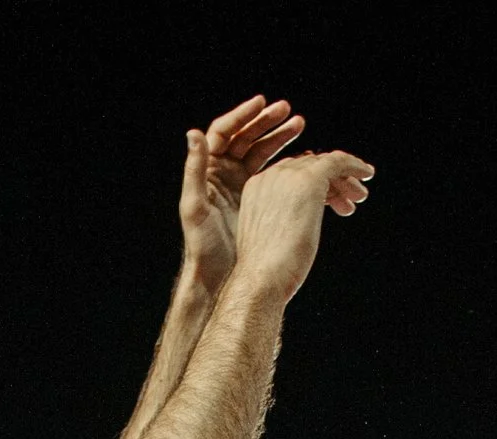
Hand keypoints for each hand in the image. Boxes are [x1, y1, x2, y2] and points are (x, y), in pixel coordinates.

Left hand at [180, 95, 306, 284]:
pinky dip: (286, 162)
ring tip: (300, 125)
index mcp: (208, 170)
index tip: (262, 103)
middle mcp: (224, 173)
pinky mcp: (255, 199)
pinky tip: (302, 158)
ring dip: (280, 138)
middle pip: (246, 138)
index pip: (225, 132)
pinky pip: (272, 172)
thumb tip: (194, 133)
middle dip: (267, 123)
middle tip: (290, 112)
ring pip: (261, 152)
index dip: (243, 116)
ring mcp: (240, 184)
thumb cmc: (202, 246)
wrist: (216, 277)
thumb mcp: (195, 207)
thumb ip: (194, 170)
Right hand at [233, 149, 373, 299]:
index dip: (315, 185)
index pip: (291, 174)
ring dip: (344, 179)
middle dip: (332, 181)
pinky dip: (354, 165)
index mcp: (257, 189)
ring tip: (359, 197)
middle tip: (351, 198)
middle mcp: (270, 176)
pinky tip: (367, 174)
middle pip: (308, 166)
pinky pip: (337, 161)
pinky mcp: (309, 179)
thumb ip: (283, 221)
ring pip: (324, 164)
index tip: (331, 201)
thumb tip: (301, 224)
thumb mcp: (272, 238)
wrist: (262, 278)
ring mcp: (288, 176)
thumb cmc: (267, 271)